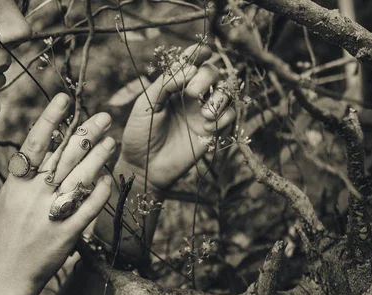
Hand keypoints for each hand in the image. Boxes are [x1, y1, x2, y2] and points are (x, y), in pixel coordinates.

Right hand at [0, 93, 115, 294]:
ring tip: (111, 140)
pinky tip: (108, 178)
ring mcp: (51, 214)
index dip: (51, 119)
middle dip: (86, 133)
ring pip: (80, 177)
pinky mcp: (67, 233)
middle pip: (64, 156)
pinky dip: (100, 190)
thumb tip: (35, 155)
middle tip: (103, 117)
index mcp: (15, 185)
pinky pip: (89, 207)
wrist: (5, 276)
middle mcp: (33, 196)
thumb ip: (19, 180)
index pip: (35, 144)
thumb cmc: (1, 239)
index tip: (65, 99)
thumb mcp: (2, 203)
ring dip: (98, 157)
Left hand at [120, 44, 236, 189]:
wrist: (144, 167)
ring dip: (220, 98)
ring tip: (205, 114)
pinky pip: (231, 116)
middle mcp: (192, 96)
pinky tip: (208, 127)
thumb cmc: (139, 135)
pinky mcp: (212, 131)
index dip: (199, 53)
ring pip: (227, 92)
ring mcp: (203, 113)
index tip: (203, 51)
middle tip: (191, 93)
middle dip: (206, 77)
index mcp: (174, 86)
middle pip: (212, 72)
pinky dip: (224, 117)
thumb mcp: (146, 105)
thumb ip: (164, 84)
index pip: (191, 63)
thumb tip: (188, 69)